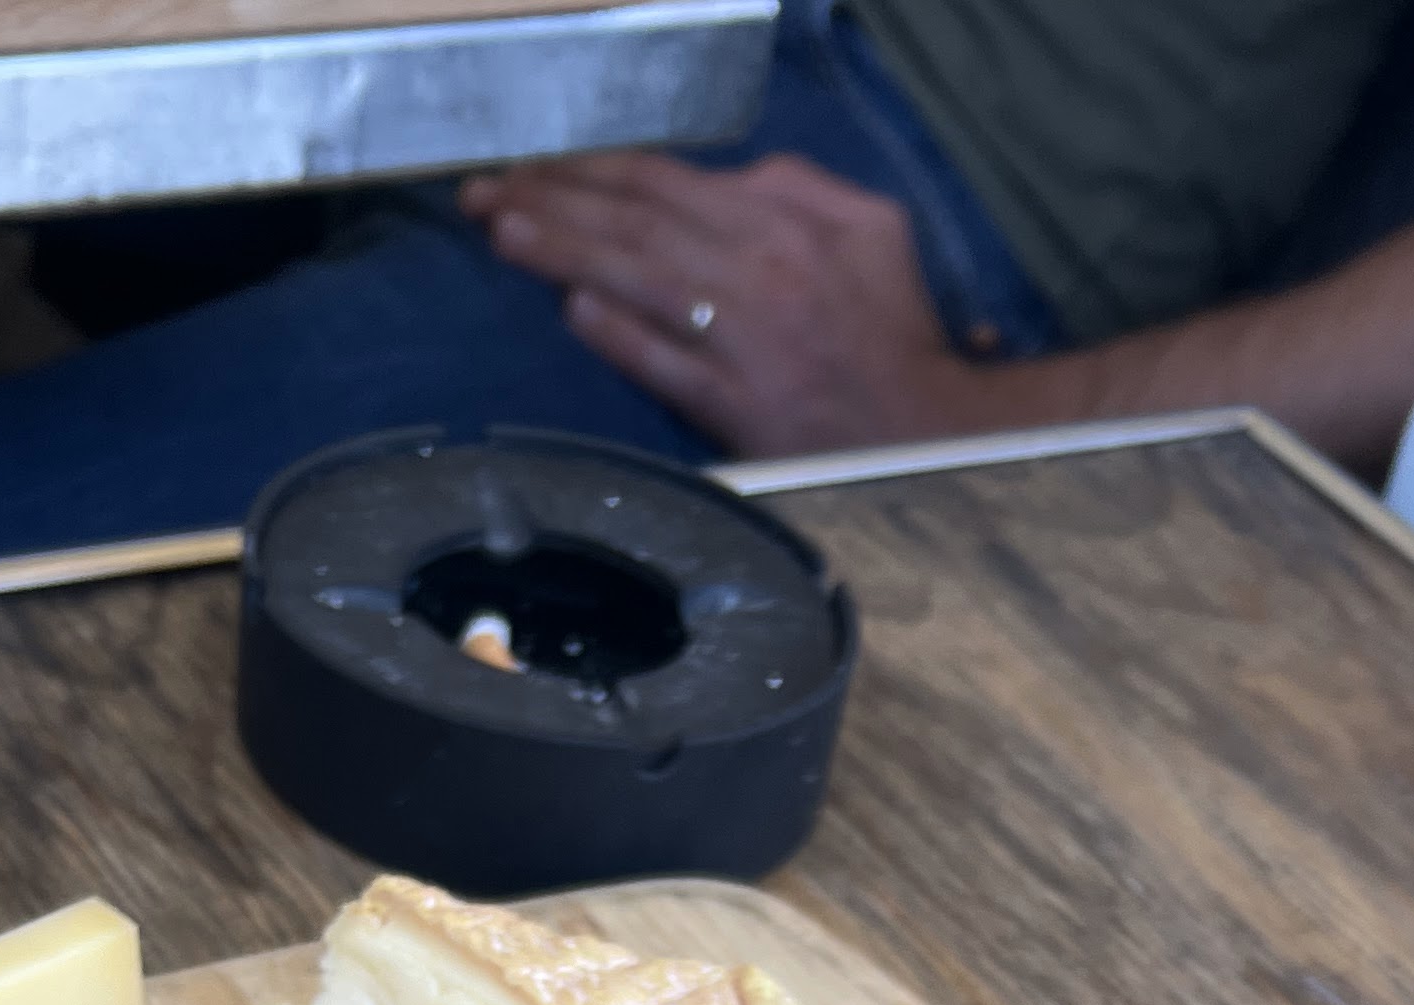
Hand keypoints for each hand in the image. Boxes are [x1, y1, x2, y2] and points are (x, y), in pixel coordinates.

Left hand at [458, 150, 993, 456]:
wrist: (929, 431)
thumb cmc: (894, 331)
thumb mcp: (869, 227)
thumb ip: (797, 187)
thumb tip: (730, 178)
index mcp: (780, 220)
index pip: (664, 179)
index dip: (590, 167)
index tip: (531, 164)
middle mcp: (757, 268)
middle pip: (635, 219)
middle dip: (552, 197)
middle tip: (484, 189)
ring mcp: (744, 338)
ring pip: (639, 276)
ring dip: (564, 249)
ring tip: (502, 228)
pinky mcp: (739, 405)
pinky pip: (668, 362)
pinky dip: (619, 334)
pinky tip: (571, 310)